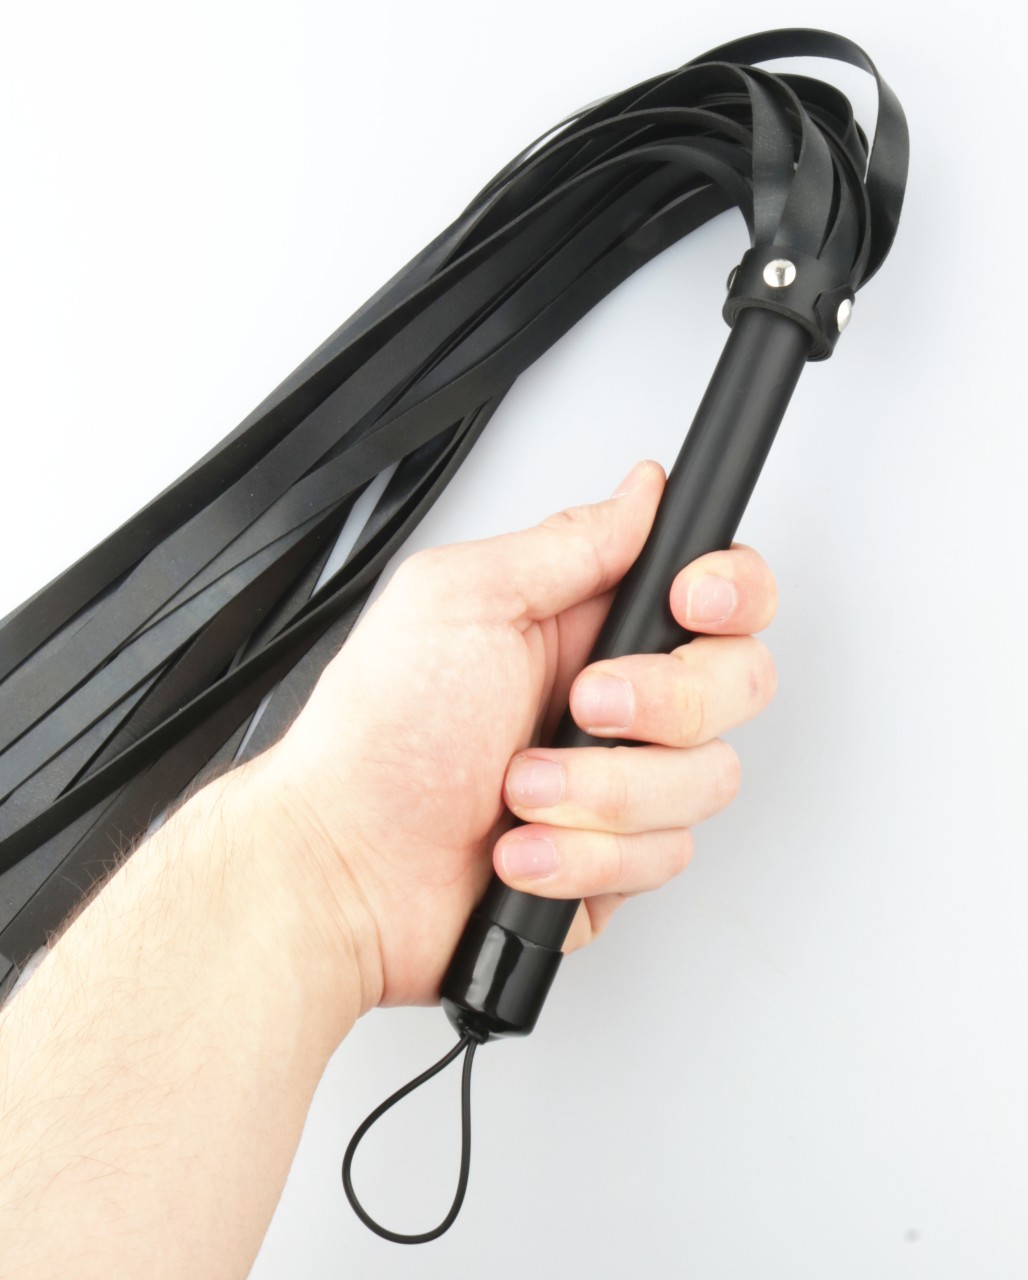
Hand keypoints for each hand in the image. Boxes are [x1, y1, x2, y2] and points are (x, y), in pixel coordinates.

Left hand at [251, 460, 776, 1015]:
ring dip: (603, 792)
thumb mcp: (461, 601)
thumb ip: (568, 543)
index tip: (690, 602)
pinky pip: (663, 856)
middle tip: (582, 704)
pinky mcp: (617, 858)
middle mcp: (615, 698)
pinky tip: (521, 846)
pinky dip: (580, 855)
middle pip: (738, 682)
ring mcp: (620, 782)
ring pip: (706, 779)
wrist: (347, 869)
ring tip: (520, 788)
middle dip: (666, 702)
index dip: (731, 592)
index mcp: (583, 624)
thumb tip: (641, 492)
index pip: (718, 589)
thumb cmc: (380, 735)